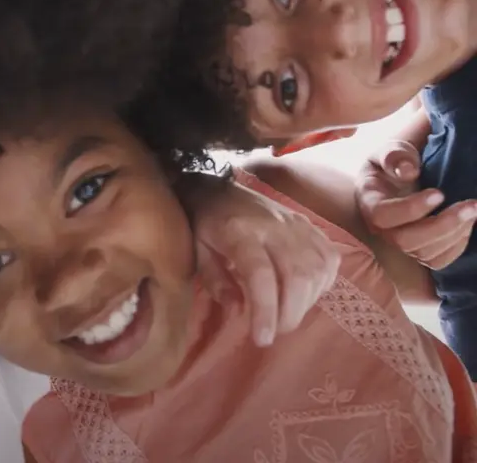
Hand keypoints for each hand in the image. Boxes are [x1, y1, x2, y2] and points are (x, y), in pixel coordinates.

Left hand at [193, 183, 339, 346]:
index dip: (265, 309)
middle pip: (297, 275)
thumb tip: (239, 312)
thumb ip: (216, 281)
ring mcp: (296, 225)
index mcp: (239, 232)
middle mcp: (274, 227)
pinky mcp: (310, 226)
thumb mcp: (197, 252)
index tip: (263, 339)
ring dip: (307, 302)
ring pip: (318, 269)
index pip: (260, 274)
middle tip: (274, 331)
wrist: (216, 188)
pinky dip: (322, 283)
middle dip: (290, 313)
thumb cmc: (205, 225)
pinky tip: (305, 294)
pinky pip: (329, 259)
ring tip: (286, 315)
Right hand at [356, 141, 476, 269]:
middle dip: (442, 226)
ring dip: (454, 234)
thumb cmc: (398, 158)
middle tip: (471, 205)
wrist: (407, 170)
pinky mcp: (419, 248)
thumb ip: (395, 155)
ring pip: (423, 253)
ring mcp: (400, 240)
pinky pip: (437, 260)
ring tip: (473, 210)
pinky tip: (467, 225)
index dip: (410, 209)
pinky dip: (456, 246)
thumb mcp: (392, 148)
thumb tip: (408, 172)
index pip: (382, 215)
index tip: (440, 193)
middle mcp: (380, 227)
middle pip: (404, 241)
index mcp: (369, 200)